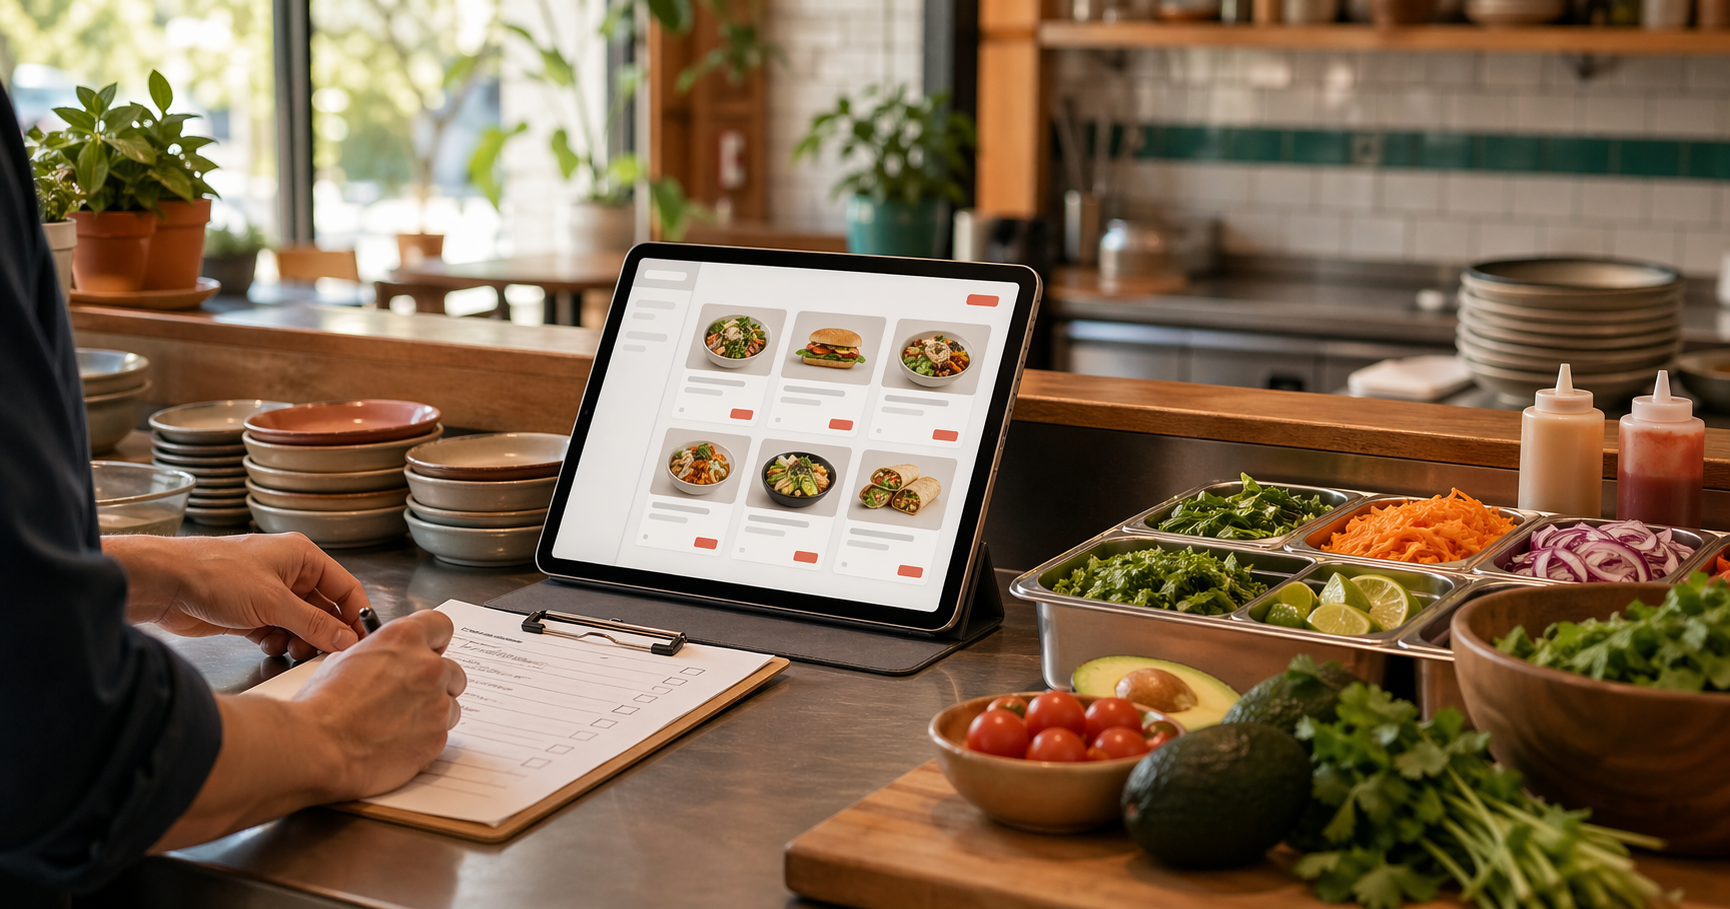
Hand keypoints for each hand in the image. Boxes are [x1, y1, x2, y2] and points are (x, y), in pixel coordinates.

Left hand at [103, 532, 368, 659]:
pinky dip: (278, 643)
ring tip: (295, 653)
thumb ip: (314, 624)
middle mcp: (288, 573)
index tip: (361, 641)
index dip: (355, 614)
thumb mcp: (274, 602)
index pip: (344, 587)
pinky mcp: (249, 614)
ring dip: (301, 641)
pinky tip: (270, 647)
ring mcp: (268, 594)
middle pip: (323, 608)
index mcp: (301, 557)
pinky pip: (277, 632)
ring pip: (300, 624)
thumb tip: (347, 639)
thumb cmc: (216, 575)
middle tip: (327, 655)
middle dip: (325, 632)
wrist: (165, 585)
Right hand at [294, 609, 465, 798]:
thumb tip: (382, 661)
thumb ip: (377, 655)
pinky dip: (425, 737)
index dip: (433, 641)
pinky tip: (397, 742)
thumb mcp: (342, 660)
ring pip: (450, 704)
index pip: (440, 626)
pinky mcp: (437, 738)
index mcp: (404, 639)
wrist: (317, 748)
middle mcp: (428, 667)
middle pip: (451, 669)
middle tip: (409, 695)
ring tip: (399, 723)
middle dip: (434, 681)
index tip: (429, 651)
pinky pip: (441, 734)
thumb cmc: (320, 706)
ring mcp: (437, 703)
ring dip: (432, 711)